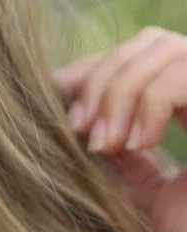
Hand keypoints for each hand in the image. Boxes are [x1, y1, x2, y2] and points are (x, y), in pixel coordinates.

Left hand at [52, 28, 186, 231]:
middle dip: (103, 76)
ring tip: (104, 144)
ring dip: (119, 91)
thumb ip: (112, 147)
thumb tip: (66, 107)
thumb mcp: (138, 189)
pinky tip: (136, 144)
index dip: (97, 66)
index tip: (57, 95)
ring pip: (166, 50)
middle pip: (153, 42)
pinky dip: (149, 102)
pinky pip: (184, 76)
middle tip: (79, 128)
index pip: (144, 54)